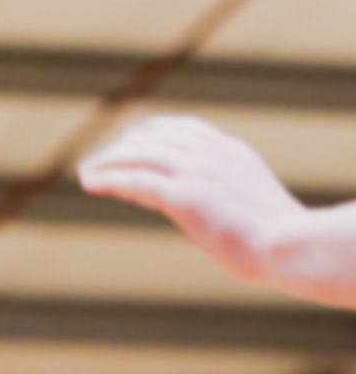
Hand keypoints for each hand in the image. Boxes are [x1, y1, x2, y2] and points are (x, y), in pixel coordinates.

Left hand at [78, 116, 305, 284]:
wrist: (288, 244)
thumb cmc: (275, 239)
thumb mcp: (248, 207)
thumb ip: (226, 199)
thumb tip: (210, 215)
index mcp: (231, 151)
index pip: (182, 129)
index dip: (148, 135)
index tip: (127, 146)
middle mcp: (212, 153)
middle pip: (155, 137)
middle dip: (122, 148)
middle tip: (96, 163)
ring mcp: (198, 171)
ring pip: (141, 155)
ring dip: (109, 162)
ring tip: (86, 174)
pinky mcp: (185, 195)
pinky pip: (137, 180)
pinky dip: (111, 179)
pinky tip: (92, 183)